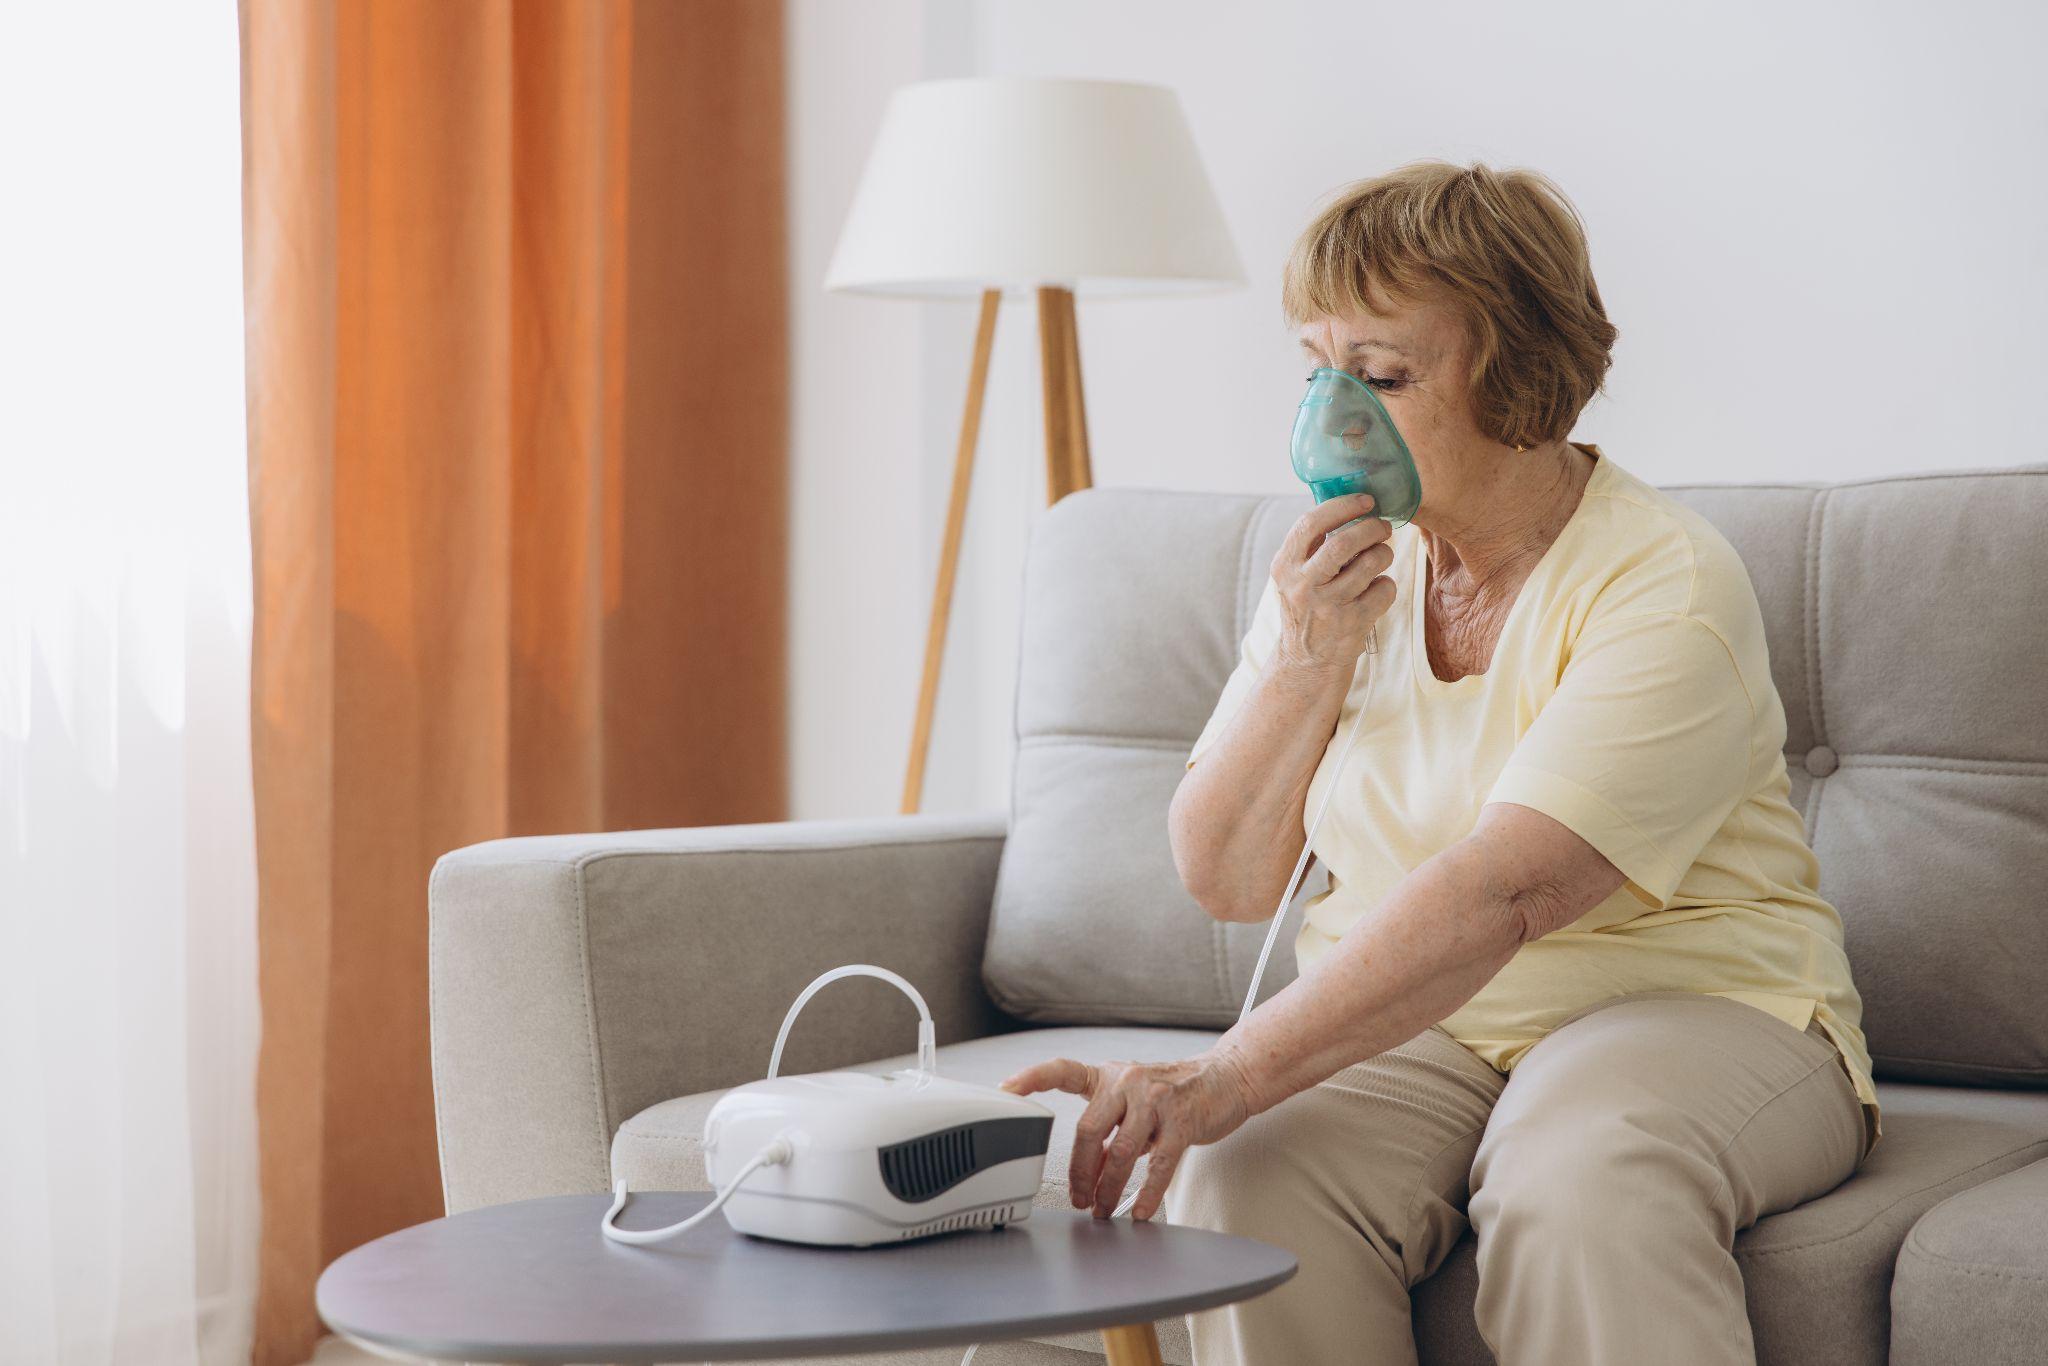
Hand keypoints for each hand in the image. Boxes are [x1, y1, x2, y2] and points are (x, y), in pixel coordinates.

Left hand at [998, 1051, 1257, 1220]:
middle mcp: (1127, 1081)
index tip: (1004, 1091)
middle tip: (1079, 1199)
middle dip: (1080, 1173)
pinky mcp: (1183, 1121)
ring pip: (1121, 1154)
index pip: (1061, 1070)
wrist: (1226, 1078)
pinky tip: (1139, 1211)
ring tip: (1103, 1210)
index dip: (1031, 1079)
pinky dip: (1146, 1195)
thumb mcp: (1133, 1101)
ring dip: (1108, 1190)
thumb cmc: (1172, 1093)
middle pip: (1089, 1131)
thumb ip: (1109, 1129)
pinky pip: (1158, 1167)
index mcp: (1108, 1075)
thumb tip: (1088, 1172)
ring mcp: (1156, 1100)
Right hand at [1271, 491, 1395, 677]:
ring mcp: (1328, 607)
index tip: (1366, 500)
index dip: (1343, 506)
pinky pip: (1385, 589)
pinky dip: (1387, 585)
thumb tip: (1352, 505)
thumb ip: (1313, 545)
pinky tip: (1375, 591)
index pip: (1311, 523)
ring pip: (1371, 562)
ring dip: (1384, 554)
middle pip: (1345, 542)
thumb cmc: (1308, 607)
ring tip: (1380, 557)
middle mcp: (1302, 586)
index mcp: (1284, 566)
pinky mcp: (1352, 624)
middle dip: (1372, 527)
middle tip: (1383, 527)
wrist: (1307, 661)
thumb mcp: (1295, 575)